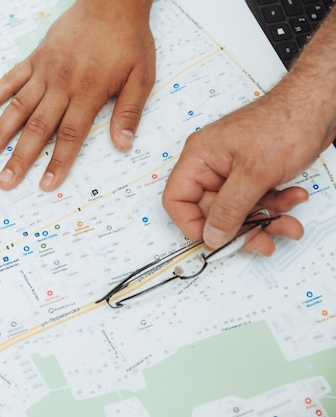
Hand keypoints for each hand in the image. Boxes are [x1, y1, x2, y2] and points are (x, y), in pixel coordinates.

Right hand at [0, 0, 154, 190]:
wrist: (111, 2)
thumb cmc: (128, 39)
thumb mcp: (141, 76)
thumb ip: (130, 112)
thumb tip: (123, 144)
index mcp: (88, 93)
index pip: (69, 136)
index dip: (57, 163)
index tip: (44, 184)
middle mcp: (61, 85)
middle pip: (37, 128)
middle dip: (20, 158)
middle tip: (5, 181)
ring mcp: (44, 71)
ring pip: (18, 107)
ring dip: (1, 133)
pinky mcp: (35, 58)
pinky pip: (10, 79)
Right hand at [162, 89, 334, 254]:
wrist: (319, 105)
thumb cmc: (286, 121)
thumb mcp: (254, 174)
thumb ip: (230, 209)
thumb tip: (212, 235)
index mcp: (199, 157)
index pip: (178, 200)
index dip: (193, 224)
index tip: (215, 239)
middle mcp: (212, 164)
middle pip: (212, 210)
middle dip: (241, 227)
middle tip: (260, 240)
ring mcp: (233, 169)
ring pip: (238, 209)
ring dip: (264, 220)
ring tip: (286, 224)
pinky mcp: (254, 172)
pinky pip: (257, 200)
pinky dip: (276, 205)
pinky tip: (293, 199)